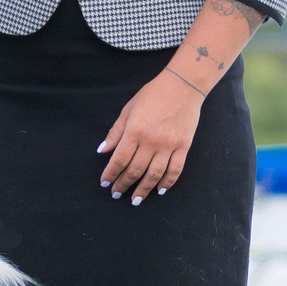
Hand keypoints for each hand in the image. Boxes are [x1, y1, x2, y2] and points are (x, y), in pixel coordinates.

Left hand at [98, 67, 207, 202]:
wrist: (183, 85)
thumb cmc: (152, 95)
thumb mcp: (128, 109)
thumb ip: (116, 132)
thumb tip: (102, 151)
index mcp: (134, 130)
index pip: (119, 159)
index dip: (110, 174)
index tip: (105, 183)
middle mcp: (151, 141)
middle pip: (135, 170)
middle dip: (123, 185)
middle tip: (116, 194)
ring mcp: (169, 145)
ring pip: (154, 175)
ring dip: (143, 190)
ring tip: (135, 200)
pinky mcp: (184, 146)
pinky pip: (175, 170)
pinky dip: (167, 182)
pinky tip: (159, 190)